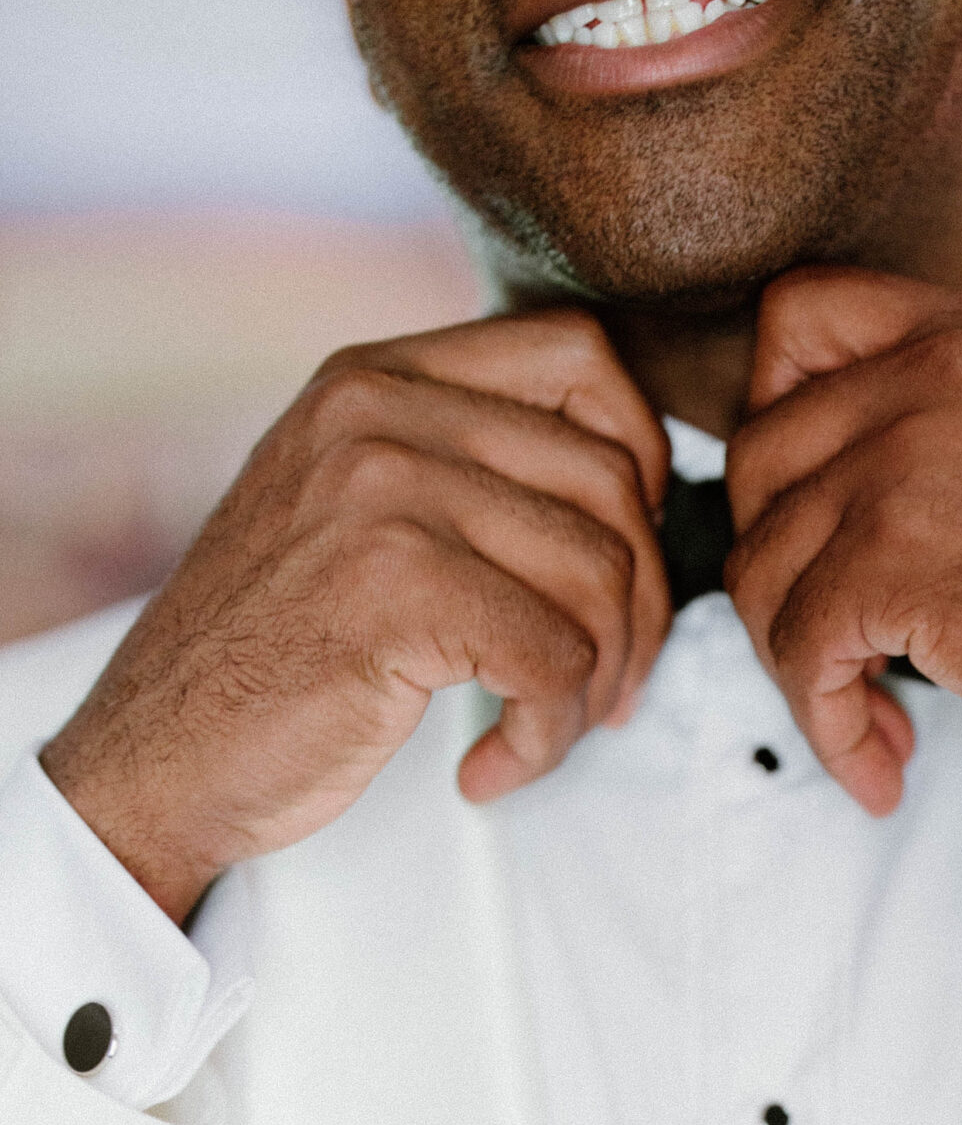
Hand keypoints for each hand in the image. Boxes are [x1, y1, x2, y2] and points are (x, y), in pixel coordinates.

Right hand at [42, 309, 671, 922]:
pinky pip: (555, 660)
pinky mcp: (395, 592)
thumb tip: (642, 493)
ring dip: (596, 686)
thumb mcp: (356, 516)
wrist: (157, 755)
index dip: (642, 458)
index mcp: (377, 380)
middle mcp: (380, 414)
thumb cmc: (276, 652)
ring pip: (599, 576)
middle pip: (612, 481)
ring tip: (542, 732)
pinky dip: (546, 736)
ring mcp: (385, 494)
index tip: (623, 556)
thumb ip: (465, 471)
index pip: (581, 356)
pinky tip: (490, 767)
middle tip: (608, 690)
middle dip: (639, 608)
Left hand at [725, 268, 961, 815]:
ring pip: (763, 566)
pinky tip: (883, 763)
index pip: (795, 318)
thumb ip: (947, 424)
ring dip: (803, 669)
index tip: (803, 507)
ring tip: (873, 723)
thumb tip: (824, 494)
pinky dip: (828, 727)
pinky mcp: (898, 561)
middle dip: (780, 572)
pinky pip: (799, 652)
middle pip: (758, 459)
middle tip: (841, 649)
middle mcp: (933, 372)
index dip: (770, 417)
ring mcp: (909, 460)